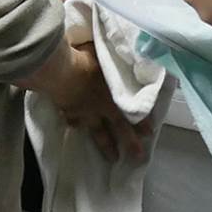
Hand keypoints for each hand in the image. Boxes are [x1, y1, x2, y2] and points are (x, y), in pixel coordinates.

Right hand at [48, 43, 146, 162]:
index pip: (132, 111)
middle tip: (138, 157)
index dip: (142, 122)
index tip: (151, 133)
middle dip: (129, 143)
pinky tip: (75, 127)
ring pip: (97, 133)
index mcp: (113, 96)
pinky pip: (73, 121)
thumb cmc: (85, 61)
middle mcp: (101, 108)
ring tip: (111, 158)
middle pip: (118, 129)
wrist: (60, 72)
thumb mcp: (107, 57)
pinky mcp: (67, 112)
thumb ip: (116, 60)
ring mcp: (83, 113)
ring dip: (105, 146)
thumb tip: (127, 54)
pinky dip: (75, 125)